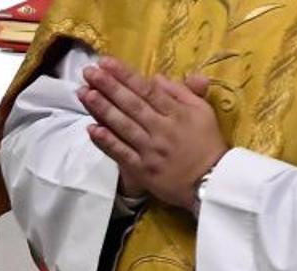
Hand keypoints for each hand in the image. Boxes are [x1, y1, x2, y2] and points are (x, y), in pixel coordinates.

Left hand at [79, 57, 226, 211]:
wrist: (212, 182)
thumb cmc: (206, 143)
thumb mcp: (203, 111)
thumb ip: (181, 92)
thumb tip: (156, 77)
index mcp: (177, 113)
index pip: (147, 90)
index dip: (125, 75)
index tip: (106, 62)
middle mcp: (162, 129)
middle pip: (132, 105)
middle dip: (109, 86)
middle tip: (88, 72)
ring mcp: (150, 150)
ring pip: (124, 126)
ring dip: (102, 109)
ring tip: (84, 93)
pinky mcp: (142, 170)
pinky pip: (121, 153)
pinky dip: (106, 141)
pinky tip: (91, 129)